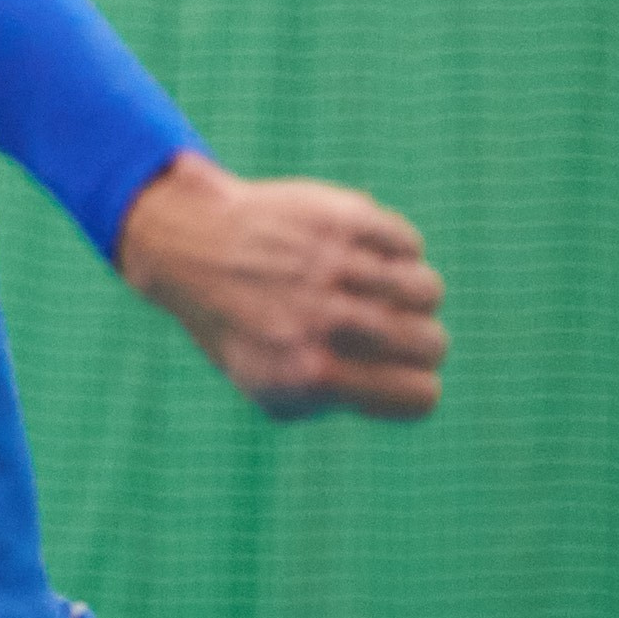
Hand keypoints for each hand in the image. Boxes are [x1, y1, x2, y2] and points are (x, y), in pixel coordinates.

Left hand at [118, 152, 447, 421]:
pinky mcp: (338, 217)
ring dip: (409, 295)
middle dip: (417, 341)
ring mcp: (333, 264)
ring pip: (428, 290)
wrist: (187, 244)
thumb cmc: (238, 324)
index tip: (391, 370)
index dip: (414, 384)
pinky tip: (363, 254)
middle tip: (382, 327)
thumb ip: (341, 400)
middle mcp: (322, 319)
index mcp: (307, 372)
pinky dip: (396, 250)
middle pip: (431, 342)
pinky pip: (408, 243)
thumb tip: (410, 385)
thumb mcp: (270, 387)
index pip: (420, 394)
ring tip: (373, 289)